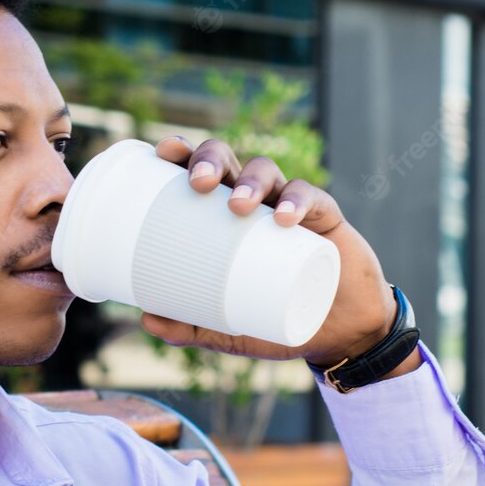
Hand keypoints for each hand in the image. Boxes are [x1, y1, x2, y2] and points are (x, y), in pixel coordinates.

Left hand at [139, 136, 420, 378]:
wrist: (337, 333)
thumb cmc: (276, 318)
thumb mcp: (229, 329)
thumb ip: (192, 327)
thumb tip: (147, 320)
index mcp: (223, 214)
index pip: (200, 170)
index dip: (182, 153)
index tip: (163, 152)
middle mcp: (254, 200)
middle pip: (228, 159)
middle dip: (209, 160)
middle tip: (196, 183)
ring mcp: (289, 204)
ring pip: (266, 170)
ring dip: (250, 181)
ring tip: (238, 206)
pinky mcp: (326, 217)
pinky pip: (312, 198)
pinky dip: (298, 202)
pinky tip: (286, 218)